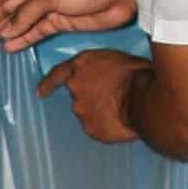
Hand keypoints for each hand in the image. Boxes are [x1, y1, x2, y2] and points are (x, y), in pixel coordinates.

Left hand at [36, 50, 152, 142]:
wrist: (146, 100)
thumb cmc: (140, 75)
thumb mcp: (119, 59)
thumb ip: (104, 69)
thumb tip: (106, 76)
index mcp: (82, 65)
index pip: (58, 74)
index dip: (49, 84)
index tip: (40, 93)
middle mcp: (76, 87)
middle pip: (79, 95)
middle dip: (92, 97)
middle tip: (113, 96)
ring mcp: (81, 110)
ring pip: (88, 113)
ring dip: (100, 111)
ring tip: (122, 109)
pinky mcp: (91, 129)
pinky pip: (97, 128)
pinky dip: (106, 126)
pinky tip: (121, 121)